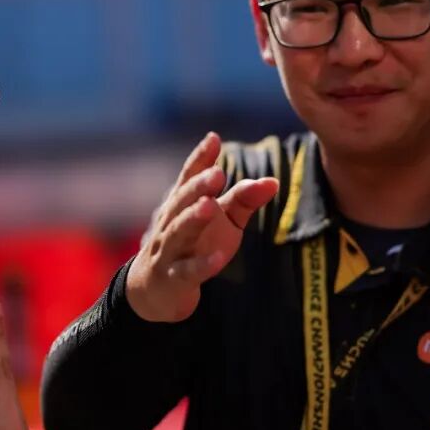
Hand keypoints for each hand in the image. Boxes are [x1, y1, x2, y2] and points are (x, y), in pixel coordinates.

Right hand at [127, 132, 277, 321]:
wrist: (156, 290)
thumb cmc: (195, 246)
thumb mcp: (222, 221)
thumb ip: (243, 200)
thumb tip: (273, 181)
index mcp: (182, 204)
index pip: (188, 177)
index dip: (200, 159)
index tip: (213, 139)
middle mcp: (171, 223)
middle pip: (182, 201)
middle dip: (198, 187)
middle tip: (217, 173)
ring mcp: (169, 250)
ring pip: (179, 232)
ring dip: (193, 218)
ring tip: (209, 206)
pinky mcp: (174, 278)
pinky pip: (188, 271)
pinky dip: (202, 265)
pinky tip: (219, 259)